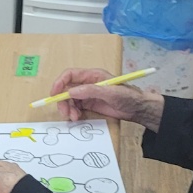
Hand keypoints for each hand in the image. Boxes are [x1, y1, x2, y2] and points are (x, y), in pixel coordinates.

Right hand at [48, 68, 163, 130]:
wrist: (138, 108)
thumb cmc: (127, 96)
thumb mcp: (110, 92)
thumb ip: (91, 91)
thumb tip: (71, 92)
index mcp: (92, 75)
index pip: (70, 75)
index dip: (59, 83)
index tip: (54, 94)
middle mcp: (87, 83)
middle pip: (66, 89)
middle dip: (63, 101)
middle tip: (65, 112)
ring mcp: (87, 94)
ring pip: (69, 100)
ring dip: (68, 109)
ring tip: (74, 117)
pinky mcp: (89, 104)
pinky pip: (75, 107)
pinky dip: (73, 112)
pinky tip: (77, 117)